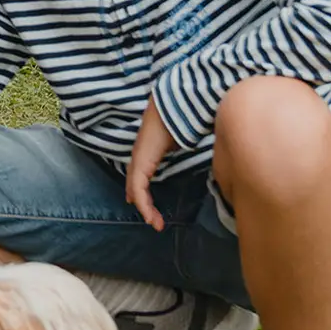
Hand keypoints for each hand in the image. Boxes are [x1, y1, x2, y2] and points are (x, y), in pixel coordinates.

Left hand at [126, 96, 175, 231]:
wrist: (170, 106)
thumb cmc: (178, 118)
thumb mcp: (180, 139)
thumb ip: (181, 146)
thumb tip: (194, 148)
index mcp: (147, 151)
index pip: (141, 175)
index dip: (142, 192)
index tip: (150, 208)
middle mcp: (140, 156)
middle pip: (136, 184)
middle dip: (143, 204)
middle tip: (154, 221)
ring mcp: (138, 158)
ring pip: (136, 188)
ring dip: (145, 207)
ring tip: (154, 223)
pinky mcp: (141, 161)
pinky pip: (139, 186)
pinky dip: (143, 201)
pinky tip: (148, 213)